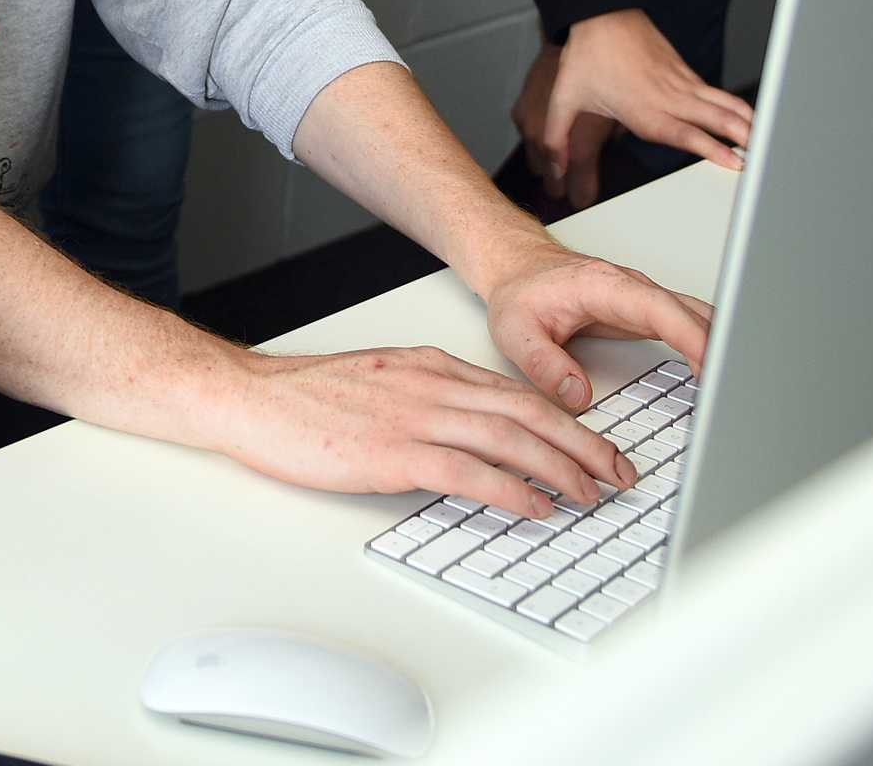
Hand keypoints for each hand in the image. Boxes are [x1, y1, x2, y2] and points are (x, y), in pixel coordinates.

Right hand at [210, 343, 643, 519]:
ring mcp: (415, 417)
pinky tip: (536, 506)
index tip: (598, 445)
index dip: (568, 420)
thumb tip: (473, 431)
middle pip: (528, 411)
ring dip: (561, 468)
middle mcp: (432, 385)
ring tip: (593, 492)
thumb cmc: (307, 398)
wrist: (253, 398)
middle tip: (620, 471)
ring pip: (509, 438)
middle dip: (584, 443)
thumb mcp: (382, 382)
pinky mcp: (393, 453)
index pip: (517, 392)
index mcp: (431, 366)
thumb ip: (429, 397)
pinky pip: (469, 471)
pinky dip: (512, 489)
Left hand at [480, 238, 713, 410]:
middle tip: (735, 389)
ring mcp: (644, 299)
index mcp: (605, 287)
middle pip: (691, 312)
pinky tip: (720, 371)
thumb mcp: (516, 331)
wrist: (518, 267)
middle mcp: (632, 289)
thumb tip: (578, 396)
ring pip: (697, 316)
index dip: (691, 335)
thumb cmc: (520, 292)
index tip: (712, 363)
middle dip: (720, 346)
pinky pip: (689, 324)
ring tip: (735, 388)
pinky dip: (709, 344)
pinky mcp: (647, 311)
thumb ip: (544, 364)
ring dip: (721, 345)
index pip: (660, 309)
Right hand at [510, 44, 615, 211]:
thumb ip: (616, 136)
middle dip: (559, 182)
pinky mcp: (522, 108)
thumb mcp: (619, 109)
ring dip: (544, 162)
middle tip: (565, 190)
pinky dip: (534, 139)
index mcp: (579, 140)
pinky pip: (525, 133)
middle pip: (550, 172)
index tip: (581, 201)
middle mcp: (551, 134)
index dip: (579, 193)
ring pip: (534, 155)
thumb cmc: (602, 73)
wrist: (576, 40)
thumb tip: (615, 146)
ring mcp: (532, 121)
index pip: (576, 180)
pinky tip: (541, 139)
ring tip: (553, 170)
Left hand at [515, 10, 754, 209]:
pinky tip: (746, 117)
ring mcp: (679, 81)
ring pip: (719, 103)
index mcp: (643, 109)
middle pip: (713, 118)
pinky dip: (733, 105)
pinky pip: (713, 90)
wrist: (600, 12)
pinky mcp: (682, 69)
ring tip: (766, 139)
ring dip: (744, 120)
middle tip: (764, 155)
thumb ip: (555, 139)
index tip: (734, 161)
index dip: (712, 148)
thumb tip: (550, 167)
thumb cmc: (586, 55)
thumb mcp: (563, 99)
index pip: (685, 133)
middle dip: (741, 136)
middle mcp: (667, 97)